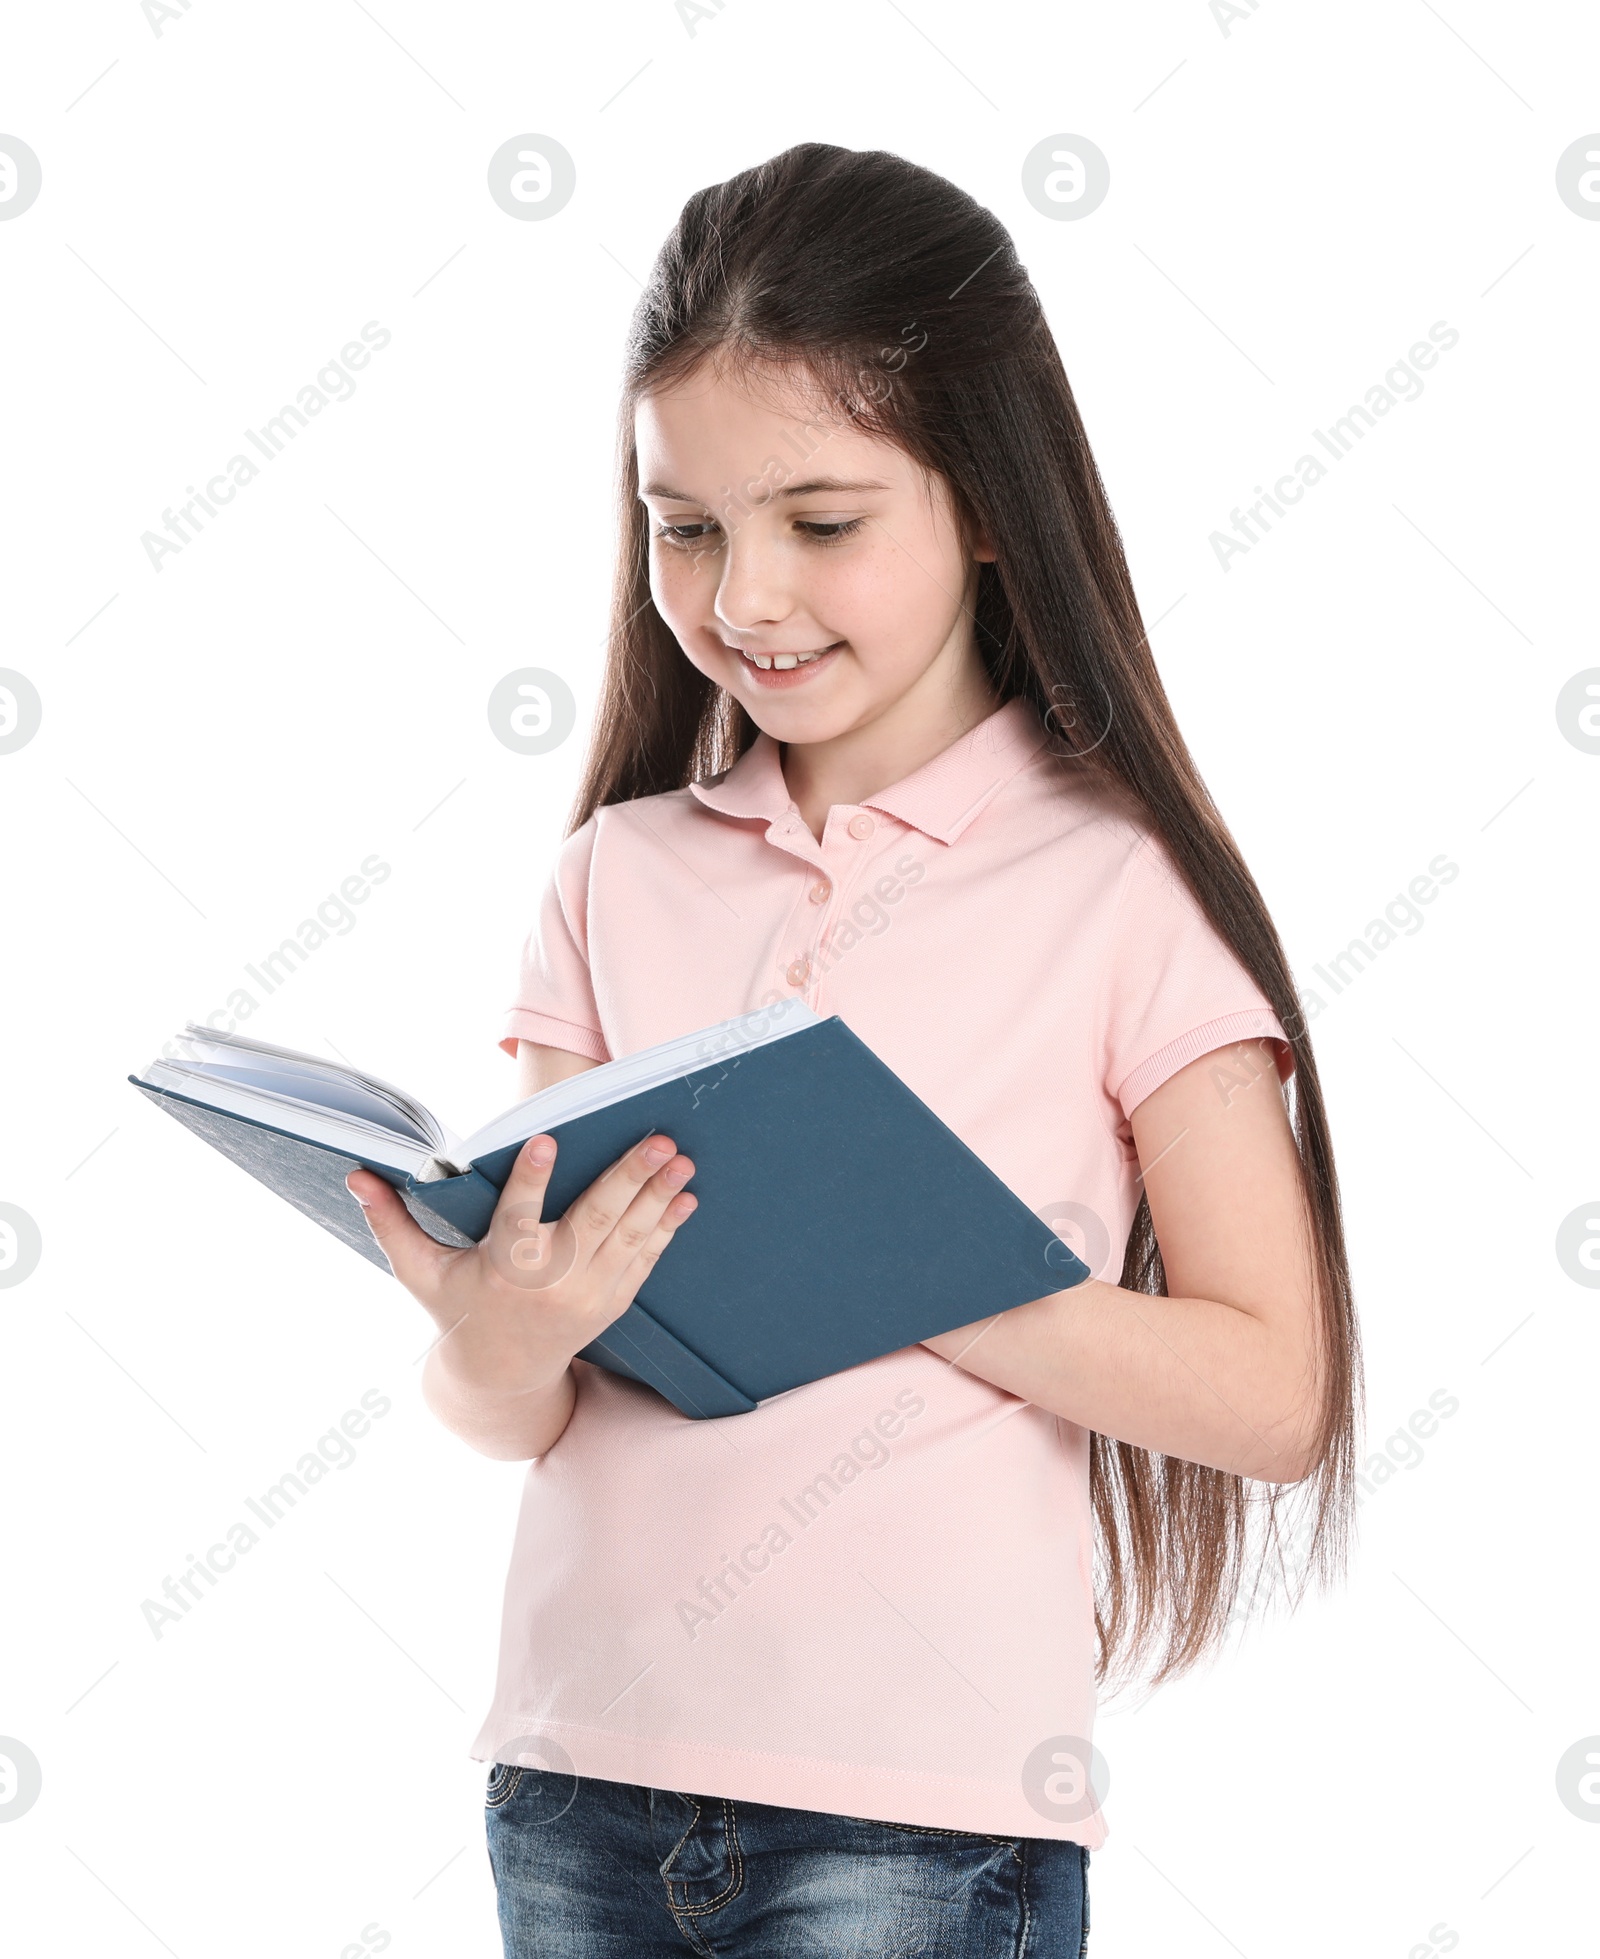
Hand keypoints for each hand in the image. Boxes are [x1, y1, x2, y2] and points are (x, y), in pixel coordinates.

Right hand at [345, 1132, 696, 1402]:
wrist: (500, 1379)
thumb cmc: (457, 1309)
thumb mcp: (419, 1272)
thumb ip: (391, 1222)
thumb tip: (356, 1176)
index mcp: (503, 1268)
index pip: (518, 1217)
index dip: (532, 1179)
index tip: (547, 1140)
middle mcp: (550, 1283)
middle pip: (594, 1220)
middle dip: (629, 1178)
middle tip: (658, 1140)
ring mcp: (587, 1296)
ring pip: (628, 1237)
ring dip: (659, 1197)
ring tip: (681, 1161)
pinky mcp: (611, 1304)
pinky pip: (643, 1261)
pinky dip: (666, 1230)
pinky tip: (685, 1199)